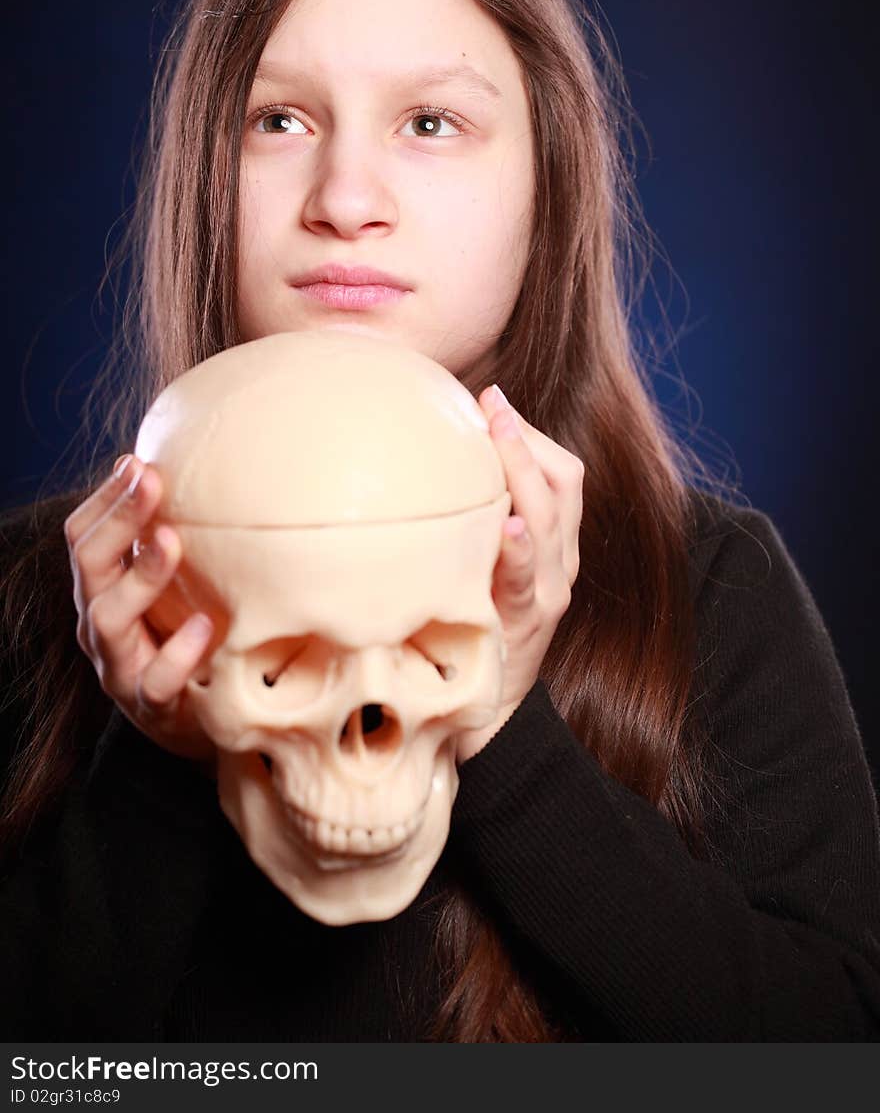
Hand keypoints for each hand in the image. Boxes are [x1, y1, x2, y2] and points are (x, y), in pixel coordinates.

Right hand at [64, 455, 217, 767]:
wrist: (200, 721)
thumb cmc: (182, 637)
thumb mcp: (170, 585)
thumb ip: (162, 538)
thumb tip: (164, 466)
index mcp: (101, 589)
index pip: (82, 536)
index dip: (105, 497)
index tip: (138, 462)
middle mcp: (99, 624)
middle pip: (90, 565)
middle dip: (119, 519)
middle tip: (152, 482)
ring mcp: (120, 667)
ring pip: (109, 618)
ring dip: (141, 574)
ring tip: (172, 541)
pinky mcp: (150, 707)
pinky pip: (155, 682)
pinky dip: (177, 652)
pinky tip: (205, 626)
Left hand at [455, 387, 583, 763]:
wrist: (483, 719)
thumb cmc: (463, 632)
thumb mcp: (469, 570)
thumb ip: (460, 527)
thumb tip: (407, 471)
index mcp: (549, 543)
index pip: (559, 469)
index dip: (529, 430)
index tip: (487, 399)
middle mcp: (560, 560)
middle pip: (565, 478)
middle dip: (527, 434)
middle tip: (488, 400)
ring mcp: (549, 590)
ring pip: (553, 513)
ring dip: (524, 465)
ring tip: (497, 428)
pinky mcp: (529, 621)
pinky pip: (531, 575)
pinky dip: (521, 546)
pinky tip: (503, 524)